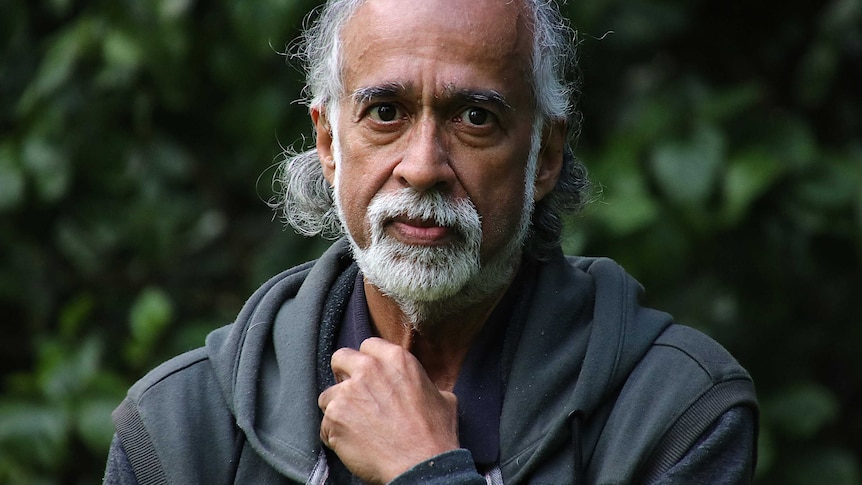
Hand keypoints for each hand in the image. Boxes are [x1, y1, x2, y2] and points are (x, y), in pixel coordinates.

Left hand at [318, 337, 459, 483]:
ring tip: (354, 427)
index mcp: (395, 359)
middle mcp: (368, 369)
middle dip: (343, 375)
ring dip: (337, 409)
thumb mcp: (442, 398)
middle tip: (354, 396)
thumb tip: (421, 387)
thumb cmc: (435, 434)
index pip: (367, 345)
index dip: (367, 362)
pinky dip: (334, 435)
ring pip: (327, 394)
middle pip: (339, 359)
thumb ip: (423, 384)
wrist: (421, 465)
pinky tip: (351, 444)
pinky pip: (324, 425)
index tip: (369, 377)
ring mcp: (348, 393)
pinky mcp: (335, 418)